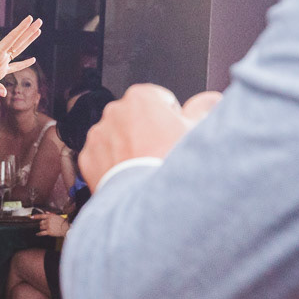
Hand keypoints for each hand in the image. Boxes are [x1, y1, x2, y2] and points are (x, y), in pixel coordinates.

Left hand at [0, 16, 42, 96]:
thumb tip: (4, 93)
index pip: (12, 38)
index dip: (21, 28)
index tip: (29, 18)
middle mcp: (0, 55)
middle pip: (18, 41)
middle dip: (29, 31)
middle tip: (40, 20)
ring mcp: (1, 62)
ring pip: (19, 49)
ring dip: (28, 41)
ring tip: (38, 31)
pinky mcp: (0, 71)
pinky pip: (16, 67)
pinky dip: (24, 64)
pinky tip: (33, 59)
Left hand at [32, 211, 69, 236]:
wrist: (67, 229)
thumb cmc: (63, 222)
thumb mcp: (57, 216)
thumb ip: (51, 214)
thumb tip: (46, 212)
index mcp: (50, 216)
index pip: (41, 215)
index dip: (35, 216)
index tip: (31, 217)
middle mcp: (48, 221)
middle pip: (41, 223)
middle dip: (42, 224)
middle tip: (45, 225)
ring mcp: (48, 226)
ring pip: (41, 227)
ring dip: (42, 228)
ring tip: (47, 229)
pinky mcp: (49, 232)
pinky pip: (42, 233)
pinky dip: (39, 234)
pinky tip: (37, 234)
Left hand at [79, 84, 221, 190]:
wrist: (150, 201)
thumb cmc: (172, 163)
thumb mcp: (199, 130)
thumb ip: (205, 107)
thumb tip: (210, 99)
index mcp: (141, 97)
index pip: (159, 100)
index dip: (171, 117)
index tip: (175, 132)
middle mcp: (114, 111)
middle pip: (136, 117)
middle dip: (148, 130)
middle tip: (163, 152)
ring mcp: (98, 134)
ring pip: (117, 136)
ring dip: (129, 146)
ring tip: (147, 166)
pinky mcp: (88, 157)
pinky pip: (103, 156)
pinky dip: (113, 164)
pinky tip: (131, 174)